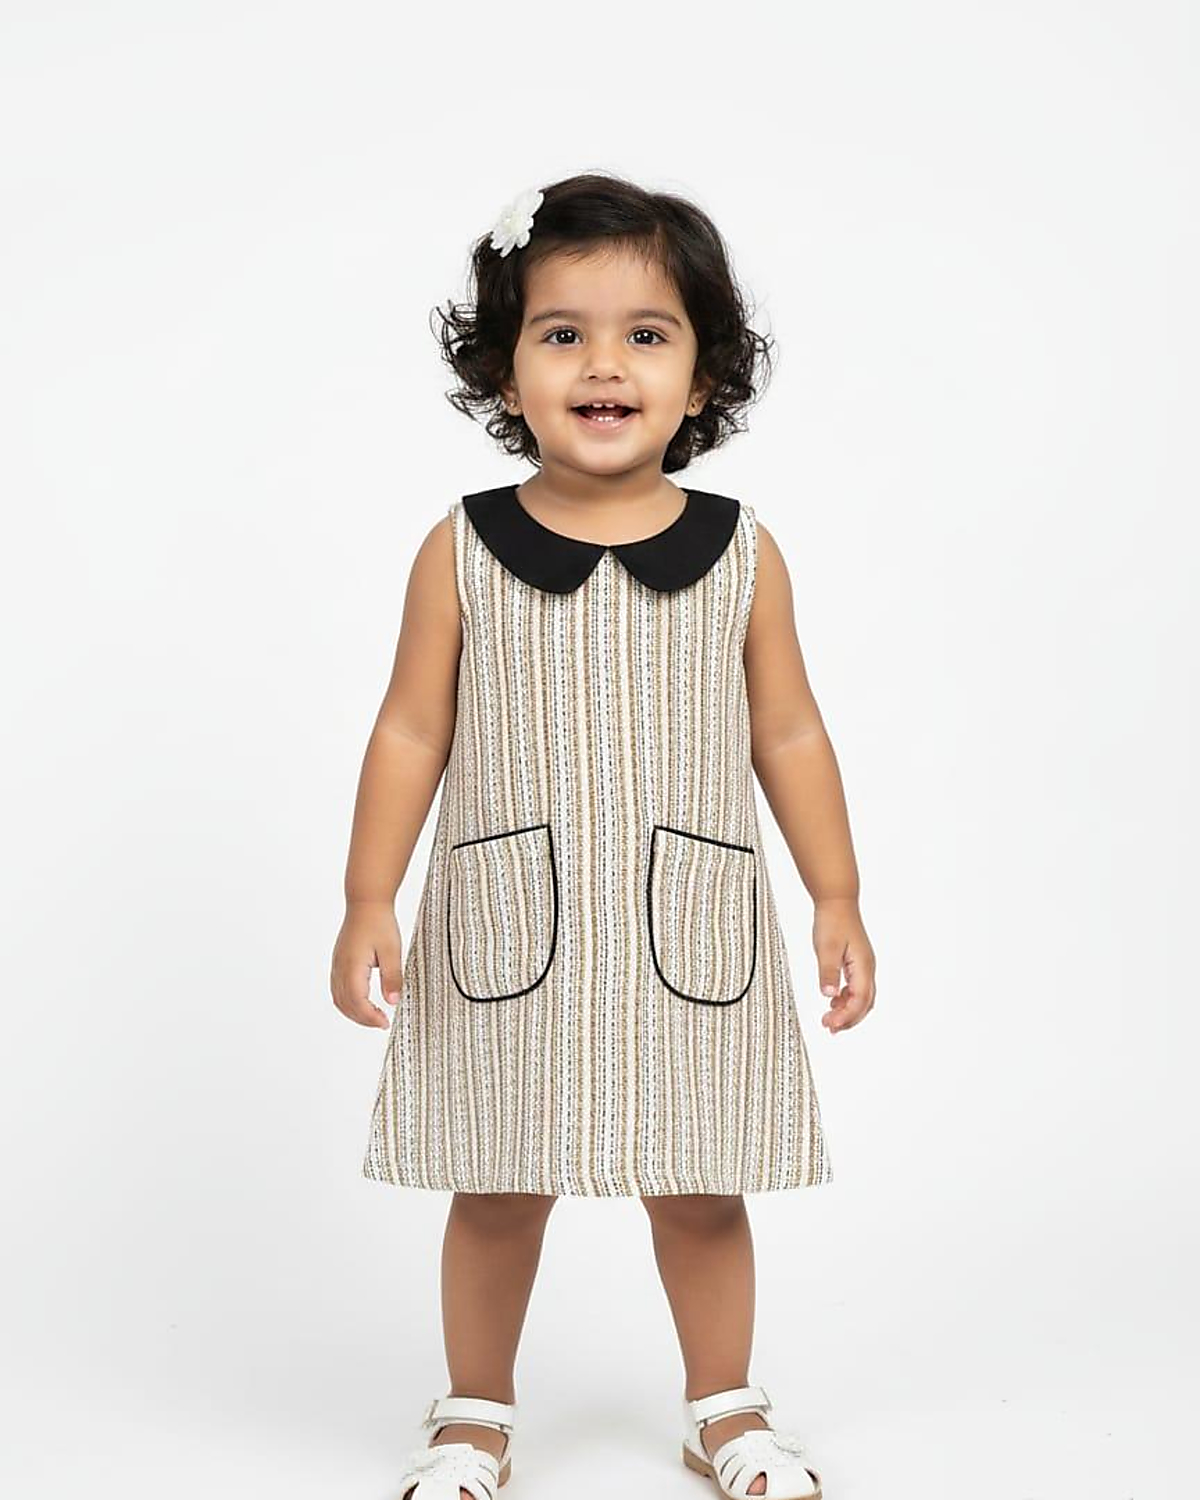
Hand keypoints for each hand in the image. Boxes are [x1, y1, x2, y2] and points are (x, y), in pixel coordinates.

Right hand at [330, 901, 404, 1027]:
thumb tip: (393, 1001)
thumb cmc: (379, 923)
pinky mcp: (339, 963)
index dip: (370, 1017)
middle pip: (345, 1004)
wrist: (366, 903)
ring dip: (354, 1012)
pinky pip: (337, 989)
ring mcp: (337, 965)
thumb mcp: (392, 951)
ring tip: (373, 1017)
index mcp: (352, 966)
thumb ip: (392, 977)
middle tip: (381, 1023)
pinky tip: (362, 1003)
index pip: (357, 1002)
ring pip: (338, 999)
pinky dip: (348, 1002)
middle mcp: (340, 968)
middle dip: (362, 1019)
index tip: (385, 1023)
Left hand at [812, 896, 875, 1033]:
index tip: (830, 1025)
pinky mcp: (857, 963)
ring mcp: (864, 966)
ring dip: (848, 1011)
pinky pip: (856, 988)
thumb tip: (829, 995)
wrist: (837, 901)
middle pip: (865, 1003)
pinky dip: (846, 1000)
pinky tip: (833, 1003)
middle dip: (849, 1019)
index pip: (859, 999)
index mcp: (863, 966)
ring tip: (829, 1020)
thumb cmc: (833, 921)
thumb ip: (828, 972)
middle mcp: (867, 968)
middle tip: (829, 1028)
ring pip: (862, 997)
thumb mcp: (826, 948)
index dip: (846, 1016)